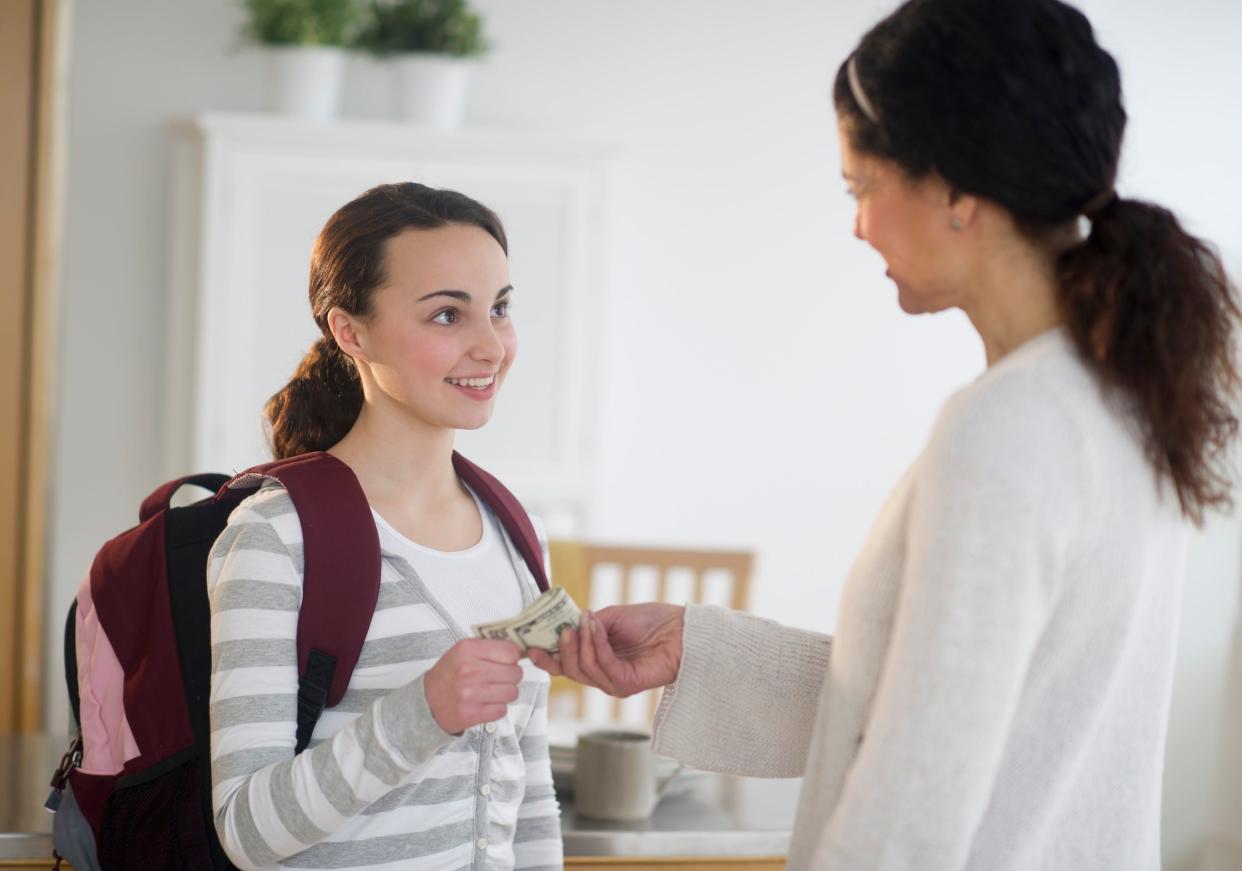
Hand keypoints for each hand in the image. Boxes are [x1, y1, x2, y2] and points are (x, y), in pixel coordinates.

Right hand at [423, 638, 523, 734]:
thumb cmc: (448, 675)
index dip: (512, 658)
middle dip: (510, 677)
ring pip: (512, 692)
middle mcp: (469, 670)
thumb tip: (520, 651)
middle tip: (498, 678)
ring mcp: (471, 693)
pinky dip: (497, 708)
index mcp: (468, 650)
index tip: (507, 661)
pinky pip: (502, 710)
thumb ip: (490, 648)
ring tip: (492, 691)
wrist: (427, 701)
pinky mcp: (472, 713)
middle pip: (515, 673)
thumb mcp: (463, 651)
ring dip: (505, 693)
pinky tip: (486, 703)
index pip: (511, 651)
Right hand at [528, 603, 684, 697]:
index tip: (529, 647)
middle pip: (570, 671)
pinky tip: (597, 628)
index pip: (564, 666)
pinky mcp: (628, 684)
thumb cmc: (650, 621)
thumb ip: (586, 625)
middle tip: (564, 629)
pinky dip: (597, 645)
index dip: (546, 659)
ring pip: (584, 670)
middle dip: (563, 650)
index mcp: (595, 661)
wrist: (680, 627)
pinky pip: (604, 666)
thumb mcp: (609, 617)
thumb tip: (563, 626)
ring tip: (585, 622)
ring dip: (582, 643)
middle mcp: (603, 676)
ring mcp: (615, 683)